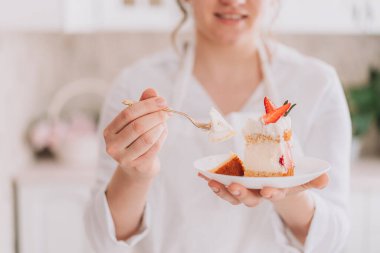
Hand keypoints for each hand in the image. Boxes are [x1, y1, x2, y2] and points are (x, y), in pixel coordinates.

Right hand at [104, 88, 168, 180]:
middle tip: (167, 112)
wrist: (137, 168)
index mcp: (109, 131)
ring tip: (164, 123)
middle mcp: (112, 145)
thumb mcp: (137, 121)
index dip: (146, 106)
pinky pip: (154, 148)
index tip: (162, 101)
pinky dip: (162, 137)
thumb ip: (142, 105)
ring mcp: (124, 158)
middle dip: (155, 116)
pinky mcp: (137, 166)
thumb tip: (151, 90)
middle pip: (137, 126)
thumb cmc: (136, 139)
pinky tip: (163, 132)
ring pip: (147, 138)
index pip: (127, 114)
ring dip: (160, 127)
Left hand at [198, 173, 328, 205]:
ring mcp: (244, 190)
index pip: (274, 194)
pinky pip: (221, 184)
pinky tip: (202, 174)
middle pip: (248, 198)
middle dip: (241, 194)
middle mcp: (258, 193)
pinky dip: (212, 180)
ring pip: (232, 195)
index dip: (271, 193)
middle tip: (234, 186)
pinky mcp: (233, 183)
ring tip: (212, 182)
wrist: (275, 180)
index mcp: (275, 190)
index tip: (268, 189)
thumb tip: (325, 179)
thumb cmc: (289, 178)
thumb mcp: (302, 177)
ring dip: (221, 190)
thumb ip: (313, 178)